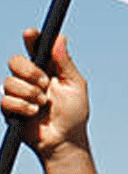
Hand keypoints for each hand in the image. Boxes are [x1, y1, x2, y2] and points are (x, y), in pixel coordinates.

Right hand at [2, 30, 88, 160]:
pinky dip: (22, 106)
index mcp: (47, 69)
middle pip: (15, 61)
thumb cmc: (74, 112)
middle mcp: (30, 78)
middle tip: (45, 83)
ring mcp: (18, 93)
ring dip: (29, 93)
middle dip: (29, 71)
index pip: (35, 48)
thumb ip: (65, 63)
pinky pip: (5, 100)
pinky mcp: (9, 108)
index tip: (29, 33)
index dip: (30, 38)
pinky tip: (33, 112)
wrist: (64, 139)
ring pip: (9, 81)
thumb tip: (60, 38)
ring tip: (42, 104)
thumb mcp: (75, 85)